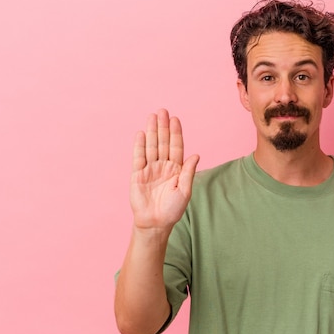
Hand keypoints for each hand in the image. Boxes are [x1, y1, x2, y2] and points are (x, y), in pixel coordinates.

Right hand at [129, 109, 198, 229]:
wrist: (155, 223)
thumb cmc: (172, 210)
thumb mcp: (185, 191)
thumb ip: (188, 172)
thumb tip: (196, 155)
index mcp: (176, 169)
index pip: (176, 147)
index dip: (176, 133)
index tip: (175, 119)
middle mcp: (163, 166)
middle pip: (163, 142)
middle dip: (163, 127)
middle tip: (163, 111)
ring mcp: (150, 169)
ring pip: (151, 146)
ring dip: (152, 131)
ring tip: (152, 116)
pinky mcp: (137, 175)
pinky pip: (138, 157)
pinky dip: (139, 145)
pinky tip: (141, 133)